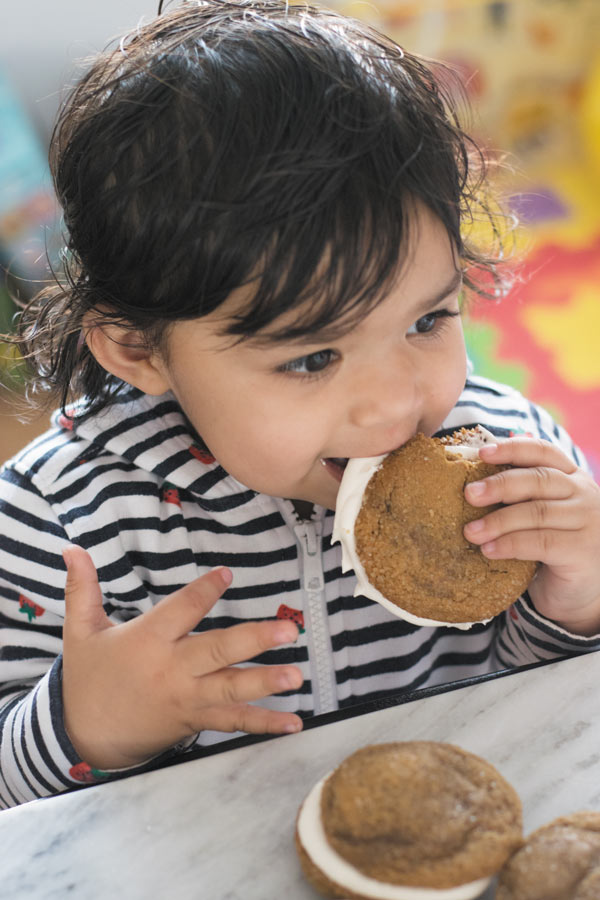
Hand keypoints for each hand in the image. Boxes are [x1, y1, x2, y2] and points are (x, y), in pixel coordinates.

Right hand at [62, 546, 302, 770]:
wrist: (82, 737)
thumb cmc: (87, 679)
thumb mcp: (80, 631)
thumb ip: (82, 588)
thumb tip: (71, 548)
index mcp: (147, 641)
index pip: (181, 610)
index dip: (204, 591)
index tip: (226, 575)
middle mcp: (172, 669)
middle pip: (217, 651)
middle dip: (254, 641)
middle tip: (287, 631)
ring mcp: (187, 699)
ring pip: (231, 689)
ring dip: (266, 683)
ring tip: (296, 676)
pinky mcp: (195, 721)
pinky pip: (233, 723)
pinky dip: (264, 724)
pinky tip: (293, 723)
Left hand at [463, 438, 599, 635]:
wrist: (581, 592)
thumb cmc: (552, 548)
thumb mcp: (539, 514)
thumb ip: (520, 495)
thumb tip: (475, 476)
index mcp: (571, 476)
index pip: (543, 452)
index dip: (512, 449)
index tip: (482, 453)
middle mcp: (584, 493)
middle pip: (538, 480)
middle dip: (500, 485)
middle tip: (469, 494)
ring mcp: (587, 521)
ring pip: (537, 512)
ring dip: (499, 521)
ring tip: (471, 531)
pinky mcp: (582, 550)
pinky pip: (541, 542)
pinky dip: (510, 544)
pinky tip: (489, 550)